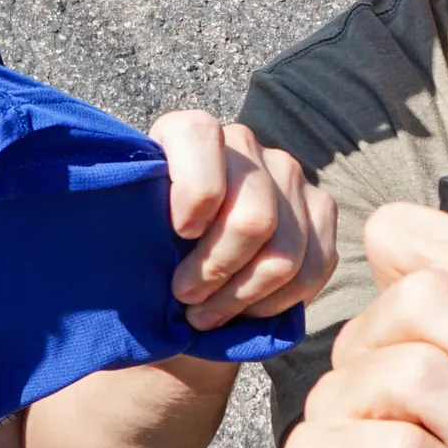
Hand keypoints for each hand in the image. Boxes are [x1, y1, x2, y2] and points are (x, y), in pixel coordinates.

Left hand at [150, 110, 337, 330]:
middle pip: (253, 218)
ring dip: (244, 297)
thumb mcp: (128, 235)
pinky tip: (246, 310)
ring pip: (285, 252)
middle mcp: (242, 142)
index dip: (195, 191)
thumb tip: (149, 249)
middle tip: (188, 299)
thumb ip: (138, 229)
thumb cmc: (143, 252)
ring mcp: (286, 172)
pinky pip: (315, 266)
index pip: (199, 136)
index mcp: (186, 133)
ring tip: (209, 314)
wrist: (180, 274)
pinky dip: (278, 302)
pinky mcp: (320, 206)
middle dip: (218, 272)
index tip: (179, 234)